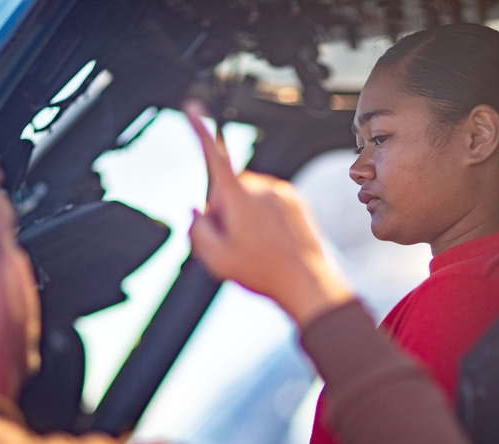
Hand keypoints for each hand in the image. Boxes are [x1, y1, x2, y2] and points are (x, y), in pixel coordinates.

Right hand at [183, 101, 352, 325]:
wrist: (306, 281)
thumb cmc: (262, 271)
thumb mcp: (215, 259)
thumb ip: (197, 230)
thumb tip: (198, 211)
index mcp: (239, 197)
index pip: (214, 156)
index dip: (200, 130)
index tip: (192, 107)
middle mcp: (261, 188)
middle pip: (227, 188)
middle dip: (223, 209)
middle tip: (234, 241)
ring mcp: (280, 192)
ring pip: (248, 195)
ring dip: (244, 213)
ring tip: (256, 244)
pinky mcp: (294, 200)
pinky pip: (268, 200)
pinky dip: (263, 215)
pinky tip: (270, 239)